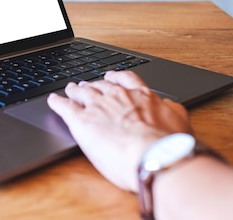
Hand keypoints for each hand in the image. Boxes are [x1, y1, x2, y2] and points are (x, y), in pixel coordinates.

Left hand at [47, 71, 192, 190]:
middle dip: (92, 85)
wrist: (153, 156)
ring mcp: (98, 106)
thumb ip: (172, 110)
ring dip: (74, 90)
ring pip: (81, 92)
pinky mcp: (81, 121)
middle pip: (100, 85)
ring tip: (70, 89)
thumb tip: (170, 106)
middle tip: (86, 85)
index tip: (110, 77)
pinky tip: (52, 100)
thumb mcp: (180, 121)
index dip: (115, 77)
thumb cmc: (169, 145)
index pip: (125, 79)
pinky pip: (64, 107)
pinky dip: (57, 102)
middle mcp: (118, 97)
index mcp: (141, 96)